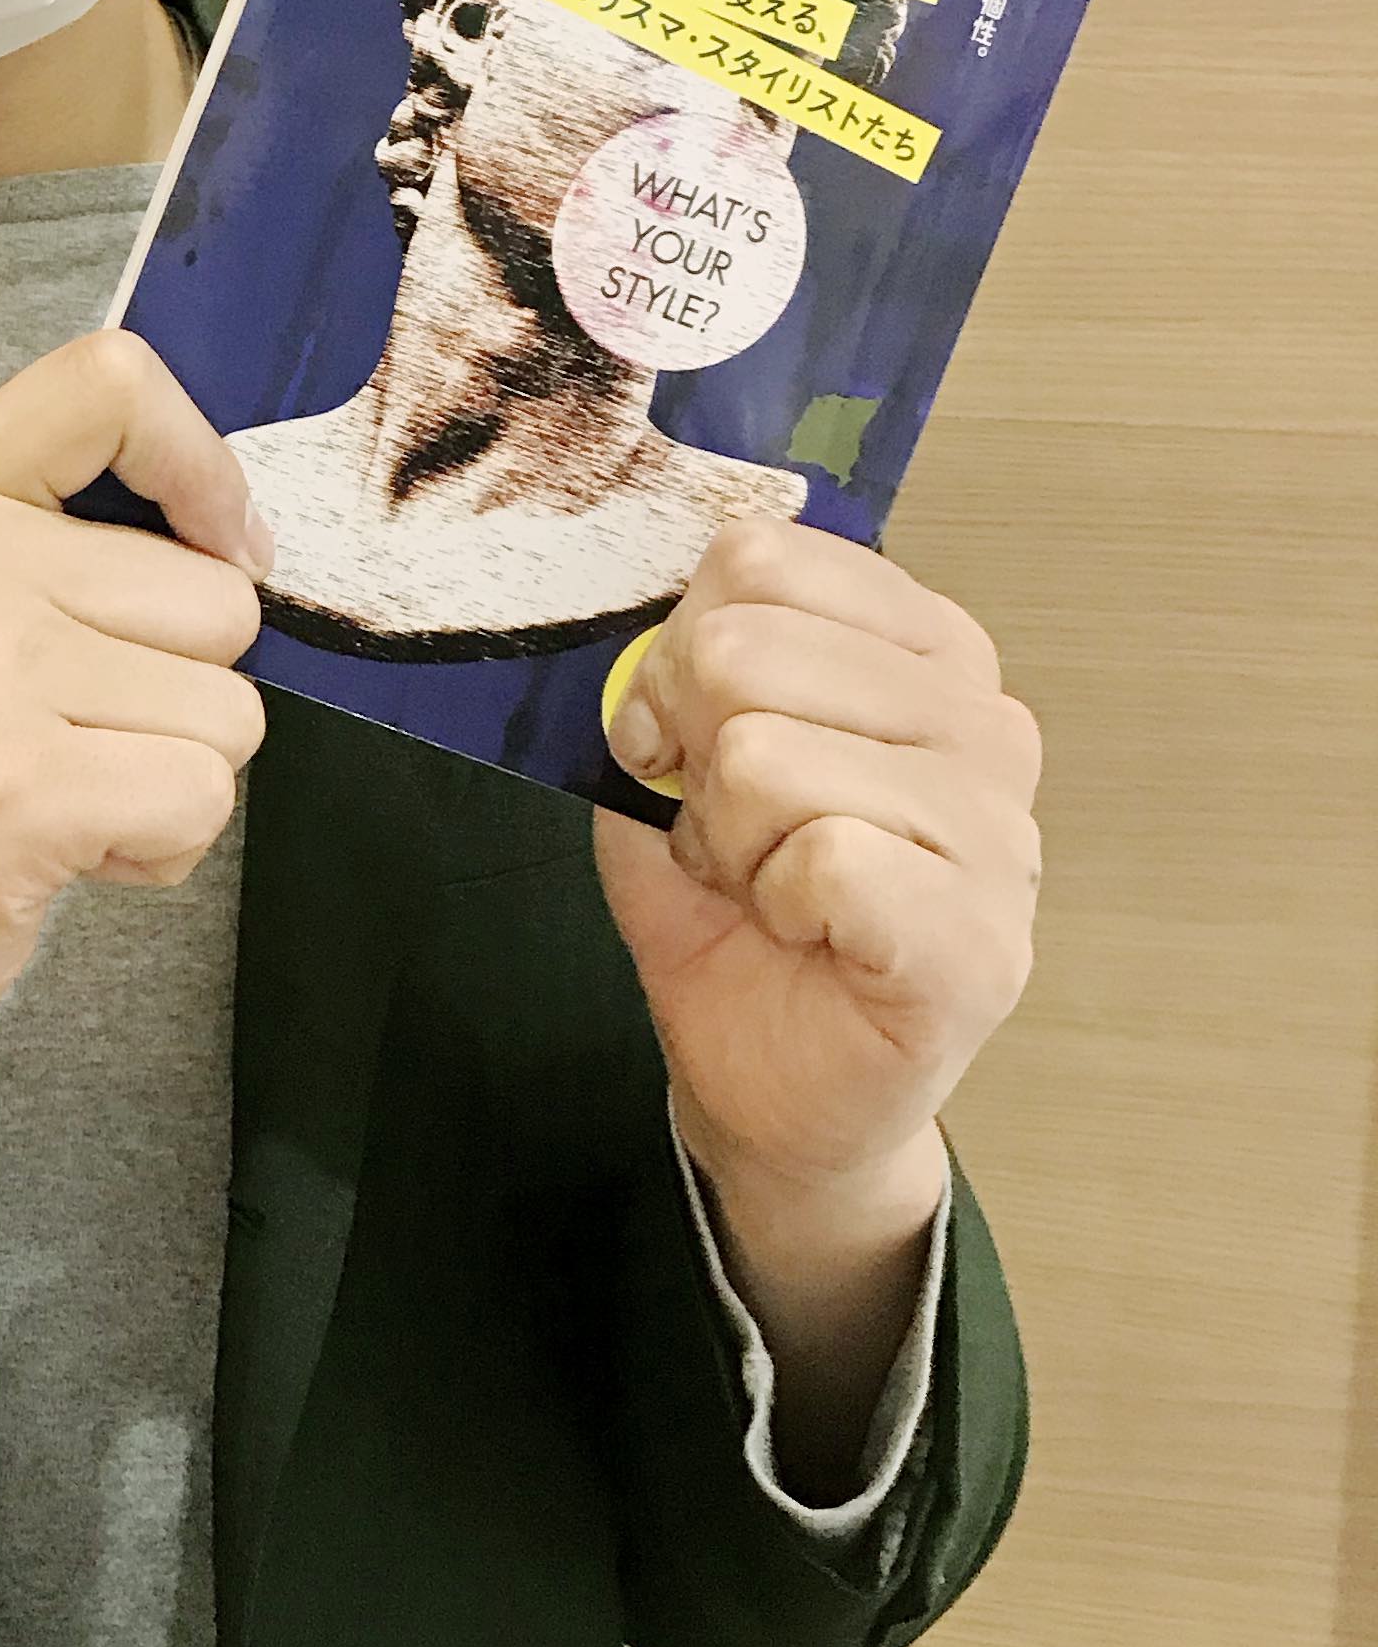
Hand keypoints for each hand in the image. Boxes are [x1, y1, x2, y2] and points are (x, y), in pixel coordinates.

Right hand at [0, 334, 267, 1315]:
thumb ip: (71, 544)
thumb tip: (248, 547)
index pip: (114, 380)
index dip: (203, 466)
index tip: (212, 553)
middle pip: (219, 594)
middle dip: (183, 687)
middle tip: (68, 738)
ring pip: (228, 709)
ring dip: (171, 774)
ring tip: (60, 793)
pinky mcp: (17, 790)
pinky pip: (201, 796)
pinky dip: (161, 846)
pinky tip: (65, 852)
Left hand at [593, 521, 1038, 1475]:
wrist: (772, 1087)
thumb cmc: (738, 915)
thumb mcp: (673, 766)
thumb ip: (668, 672)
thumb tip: (647, 620)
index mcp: (920, 647)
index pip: (757, 560)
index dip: (672, 658)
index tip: (679, 744)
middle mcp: (982, 718)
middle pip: (744, 650)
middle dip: (688, 757)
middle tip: (725, 835)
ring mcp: (999, 828)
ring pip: (768, 756)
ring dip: (729, 842)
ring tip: (770, 888)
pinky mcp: (980, 935)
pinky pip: (824, 856)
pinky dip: (774, 902)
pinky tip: (806, 934)